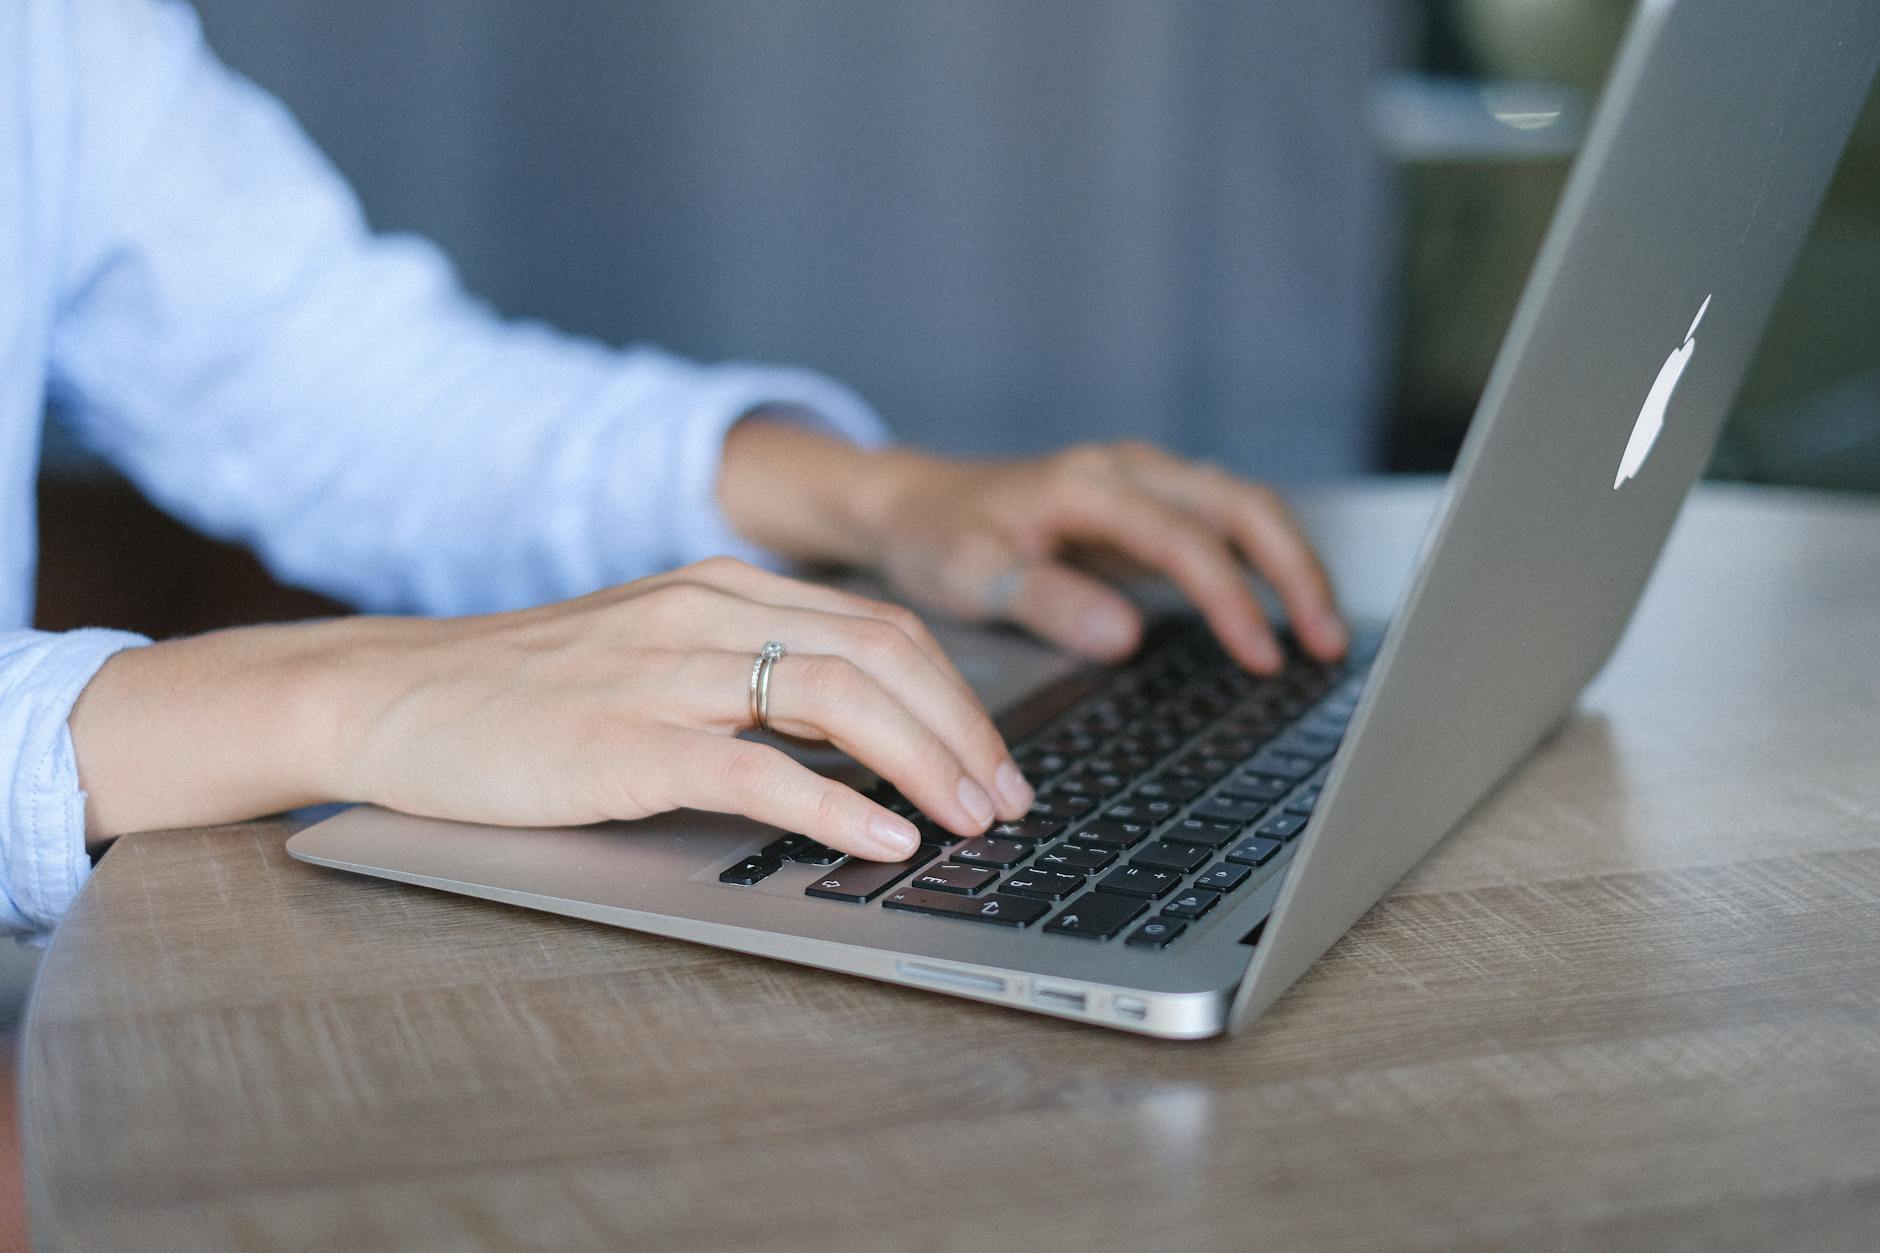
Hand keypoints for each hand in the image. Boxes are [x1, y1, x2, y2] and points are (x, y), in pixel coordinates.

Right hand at [71, 558, 1033, 860]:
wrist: (388, 693)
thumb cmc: (520, 692)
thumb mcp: (650, 654)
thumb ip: (742, 675)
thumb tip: (846, 738)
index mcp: (723, 589)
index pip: (880, 630)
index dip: (956, 697)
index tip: (996, 759)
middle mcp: (709, 612)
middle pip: (885, 656)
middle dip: (965, 732)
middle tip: (1009, 799)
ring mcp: (669, 671)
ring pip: (842, 697)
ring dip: (926, 763)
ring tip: (972, 820)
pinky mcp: (627, 740)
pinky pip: (758, 769)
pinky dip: (837, 805)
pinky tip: (883, 839)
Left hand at [720, 424, 1344, 673]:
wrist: (912, 504)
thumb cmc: (939, 539)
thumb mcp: (973, 577)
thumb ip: (1048, 602)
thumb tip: (1125, 635)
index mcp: (1089, 485)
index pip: (1185, 539)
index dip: (1232, 598)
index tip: (1264, 656)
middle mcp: (1128, 471)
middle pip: (1242, 505)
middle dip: (1294, 572)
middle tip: (1327, 643)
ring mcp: (1143, 483)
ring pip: (1244, 507)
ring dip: (1290, 564)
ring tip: (1322, 635)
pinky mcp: (1147, 506)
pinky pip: (1224, 523)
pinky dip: (1263, 561)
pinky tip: (1281, 611)